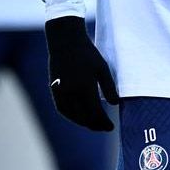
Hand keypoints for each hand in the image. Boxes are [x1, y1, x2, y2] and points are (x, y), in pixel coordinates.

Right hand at [44, 16, 118, 130]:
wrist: (65, 42)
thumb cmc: (87, 54)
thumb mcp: (102, 68)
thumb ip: (109, 87)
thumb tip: (115, 104)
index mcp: (84, 86)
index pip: (95, 112)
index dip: (103, 122)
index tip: (111, 127)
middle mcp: (71, 92)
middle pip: (84, 117)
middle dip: (95, 125)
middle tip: (104, 127)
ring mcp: (61, 92)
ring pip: (72, 115)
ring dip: (83, 123)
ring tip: (94, 125)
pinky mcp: (54, 90)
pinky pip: (62, 109)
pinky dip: (71, 116)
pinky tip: (79, 117)